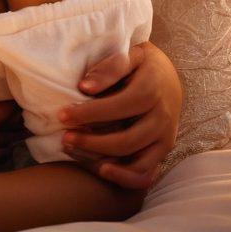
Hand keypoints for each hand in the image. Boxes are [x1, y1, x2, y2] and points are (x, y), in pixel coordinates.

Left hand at [59, 41, 181, 189]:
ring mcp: (165, 138)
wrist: (168, 78)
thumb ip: (109, 68)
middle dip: (92, 142)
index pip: (120, 106)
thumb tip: (85, 87)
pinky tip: (100, 169)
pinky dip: (124, 177)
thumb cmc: (141, 65)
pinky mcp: (162, 152)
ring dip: (103, 160)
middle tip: (64, 137)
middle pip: (127, 140)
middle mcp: (163, 118)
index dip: (90, 113)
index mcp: (153, 90)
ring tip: (73, 151)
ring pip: (137, 162)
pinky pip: (147, 174)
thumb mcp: (130, 54)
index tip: (62, 114)